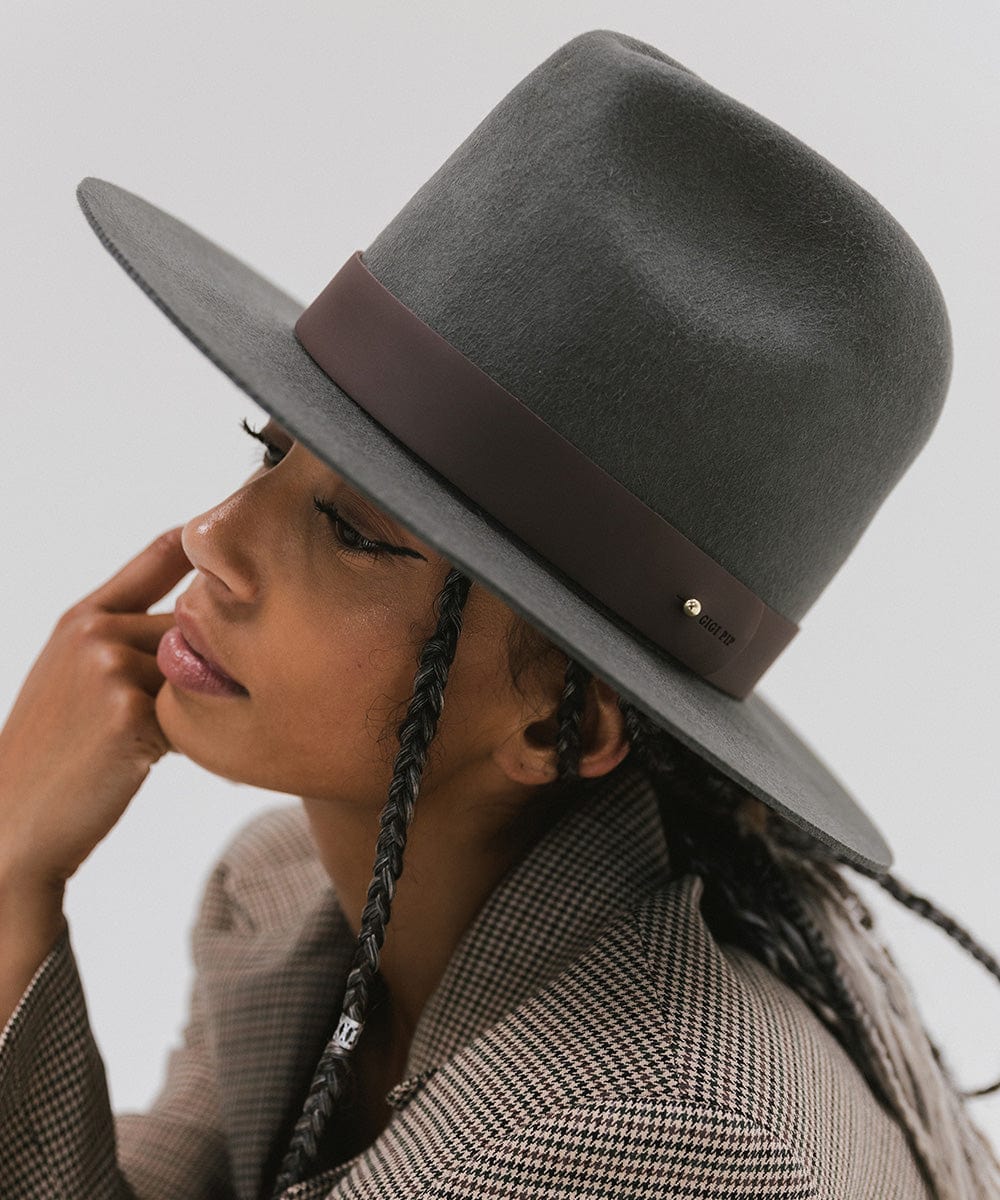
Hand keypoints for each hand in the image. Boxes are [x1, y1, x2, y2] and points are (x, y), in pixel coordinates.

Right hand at [0, 527, 192, 889]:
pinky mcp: (132, 715)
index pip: (163, 553)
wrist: (12, 819)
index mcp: (83, 616)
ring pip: (203, 673)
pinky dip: (200, 741)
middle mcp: (97, 632)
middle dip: (208, 665)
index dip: (209, 548)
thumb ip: (125, 633)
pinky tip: (160, 760)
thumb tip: (204, 612)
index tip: (254, 545)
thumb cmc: (53, 750)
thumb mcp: (73, 672)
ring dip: (205, 706)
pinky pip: (200, 717)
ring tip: (161, 740)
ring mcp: (112, 669)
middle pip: (199, 628)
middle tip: (189, 707)